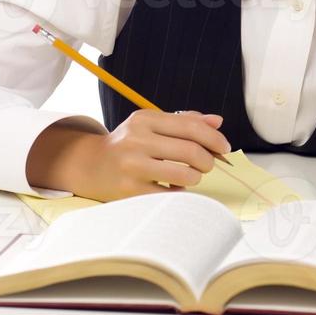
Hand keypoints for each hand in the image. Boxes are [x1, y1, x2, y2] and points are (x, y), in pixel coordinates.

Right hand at [58, 109, 231, 201]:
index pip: (190, 126)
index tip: (224, 147)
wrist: (91, 165)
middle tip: (209, 164)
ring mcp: (132, 166)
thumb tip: (218, 121)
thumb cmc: (129, 143)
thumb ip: (184, 121)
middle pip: (191, 151)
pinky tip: (174, 188)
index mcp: (144, 119)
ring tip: (191, 175)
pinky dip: (180, 192)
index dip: (214, 138)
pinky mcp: (130, 190)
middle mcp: (136, 140)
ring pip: (184, 175)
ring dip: (196, 177)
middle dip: (208, 160)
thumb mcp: (150, 124)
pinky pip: (170, 195)